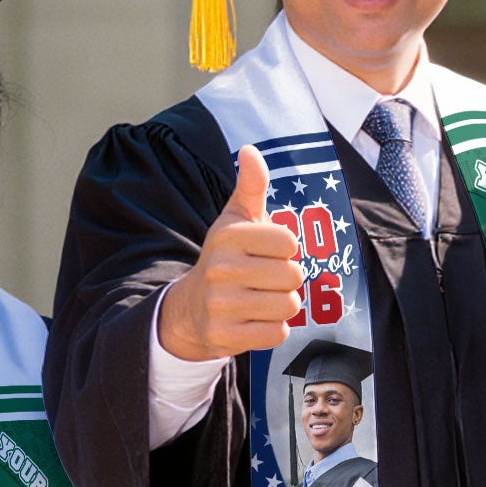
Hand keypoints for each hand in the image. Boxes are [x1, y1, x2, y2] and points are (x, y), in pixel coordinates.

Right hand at [155, 144, 304, 361]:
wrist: (192, 308)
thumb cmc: (226, 258)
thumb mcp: (236, 220)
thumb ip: (251, 186)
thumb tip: (250, 150)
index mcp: (228, 235)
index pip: (289, 242)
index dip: (286, 250)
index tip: (267, 253)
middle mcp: (221, 268)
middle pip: (293, 276)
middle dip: (287, 280)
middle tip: (265, 280)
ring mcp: (221, 304)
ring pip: (288, 306)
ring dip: (282, 305)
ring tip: (261, 299)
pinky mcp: (225, 336)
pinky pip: (277, 333)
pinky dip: (273, 330)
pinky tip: (254, 320)